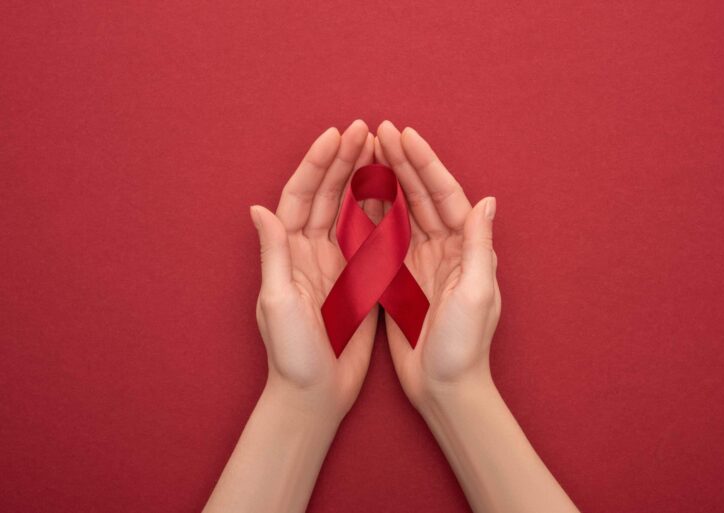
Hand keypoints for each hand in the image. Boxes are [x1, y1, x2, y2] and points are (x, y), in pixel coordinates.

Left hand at [250, 120, 379, 421]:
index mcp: (289, 252)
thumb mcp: (278, 302)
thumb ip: (273, 254)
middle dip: (343, 160)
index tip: (337, 135)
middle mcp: (309, 251)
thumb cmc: (291, 354)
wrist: (315, 394)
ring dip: (361, 178)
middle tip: (365, 130)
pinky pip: (369, 237)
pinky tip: (393, 191)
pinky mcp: (357, 279)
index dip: (317, 164)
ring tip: (379, 149)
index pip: (301, 196)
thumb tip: (258, 208)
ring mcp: (335, 263)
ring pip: (348, 210)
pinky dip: (379, 211)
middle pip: (326, 195)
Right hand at [375, 121, 499, 408]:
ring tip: (367, 151)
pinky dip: (372, 214)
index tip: (403, 134)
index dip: (424, 162)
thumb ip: (480, 247)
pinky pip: (385, 238)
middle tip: (380, 130)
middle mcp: (446, 249)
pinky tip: (357, 194)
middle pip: (422, 195)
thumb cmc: (465, 346)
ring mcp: (421, 262)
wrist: (445, 388)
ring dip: (386, 180)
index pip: (444, 194)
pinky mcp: (401, 279)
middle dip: (402, 161)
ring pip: (402, 211)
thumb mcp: (477, 295)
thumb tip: (487, 200)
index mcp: (466, 248)